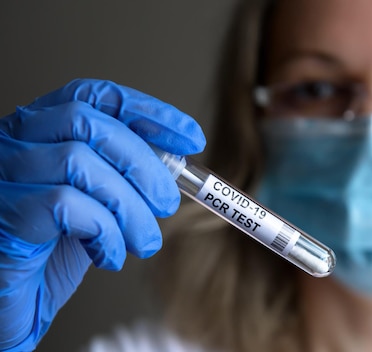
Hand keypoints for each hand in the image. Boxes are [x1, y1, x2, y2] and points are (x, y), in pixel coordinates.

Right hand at [0, 79, 205, 350]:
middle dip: (144, 164)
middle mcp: (13, 142)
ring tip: (144, 241)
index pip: (95, 96)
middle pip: (89, 123)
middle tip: (167, 204)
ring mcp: (2, 175)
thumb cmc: (51, 254)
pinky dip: (103, 230)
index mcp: (39, 131)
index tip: (193, 139)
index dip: (149, 113)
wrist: (10, 306)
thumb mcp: (96, 204)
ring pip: (79, 163)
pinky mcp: (2, 213)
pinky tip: (109, 255)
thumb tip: (175, 166)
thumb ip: (122, 176)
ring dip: (130, 207)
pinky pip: (65, 204)